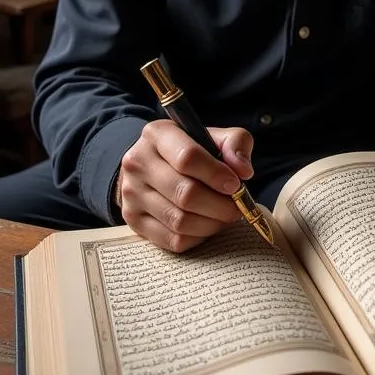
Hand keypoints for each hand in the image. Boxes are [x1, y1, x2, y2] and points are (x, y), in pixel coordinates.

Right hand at [117, 120, 253, 252]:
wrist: (153, 167)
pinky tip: (207, 225)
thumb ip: (235, 144)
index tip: (236, 184)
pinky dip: (198, 237)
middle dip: (220, 205)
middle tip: (237, 207)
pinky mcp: (134, 221)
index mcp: (157, 134)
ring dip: (212, 223)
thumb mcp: (214, 136)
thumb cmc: (191, 151)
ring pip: (180, 221)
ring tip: (225, 216)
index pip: (188, 157)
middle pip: (185, 194)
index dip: (217, 175)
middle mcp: (137, 162)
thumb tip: (243, 171)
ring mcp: (131, 194)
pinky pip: (173, 240)